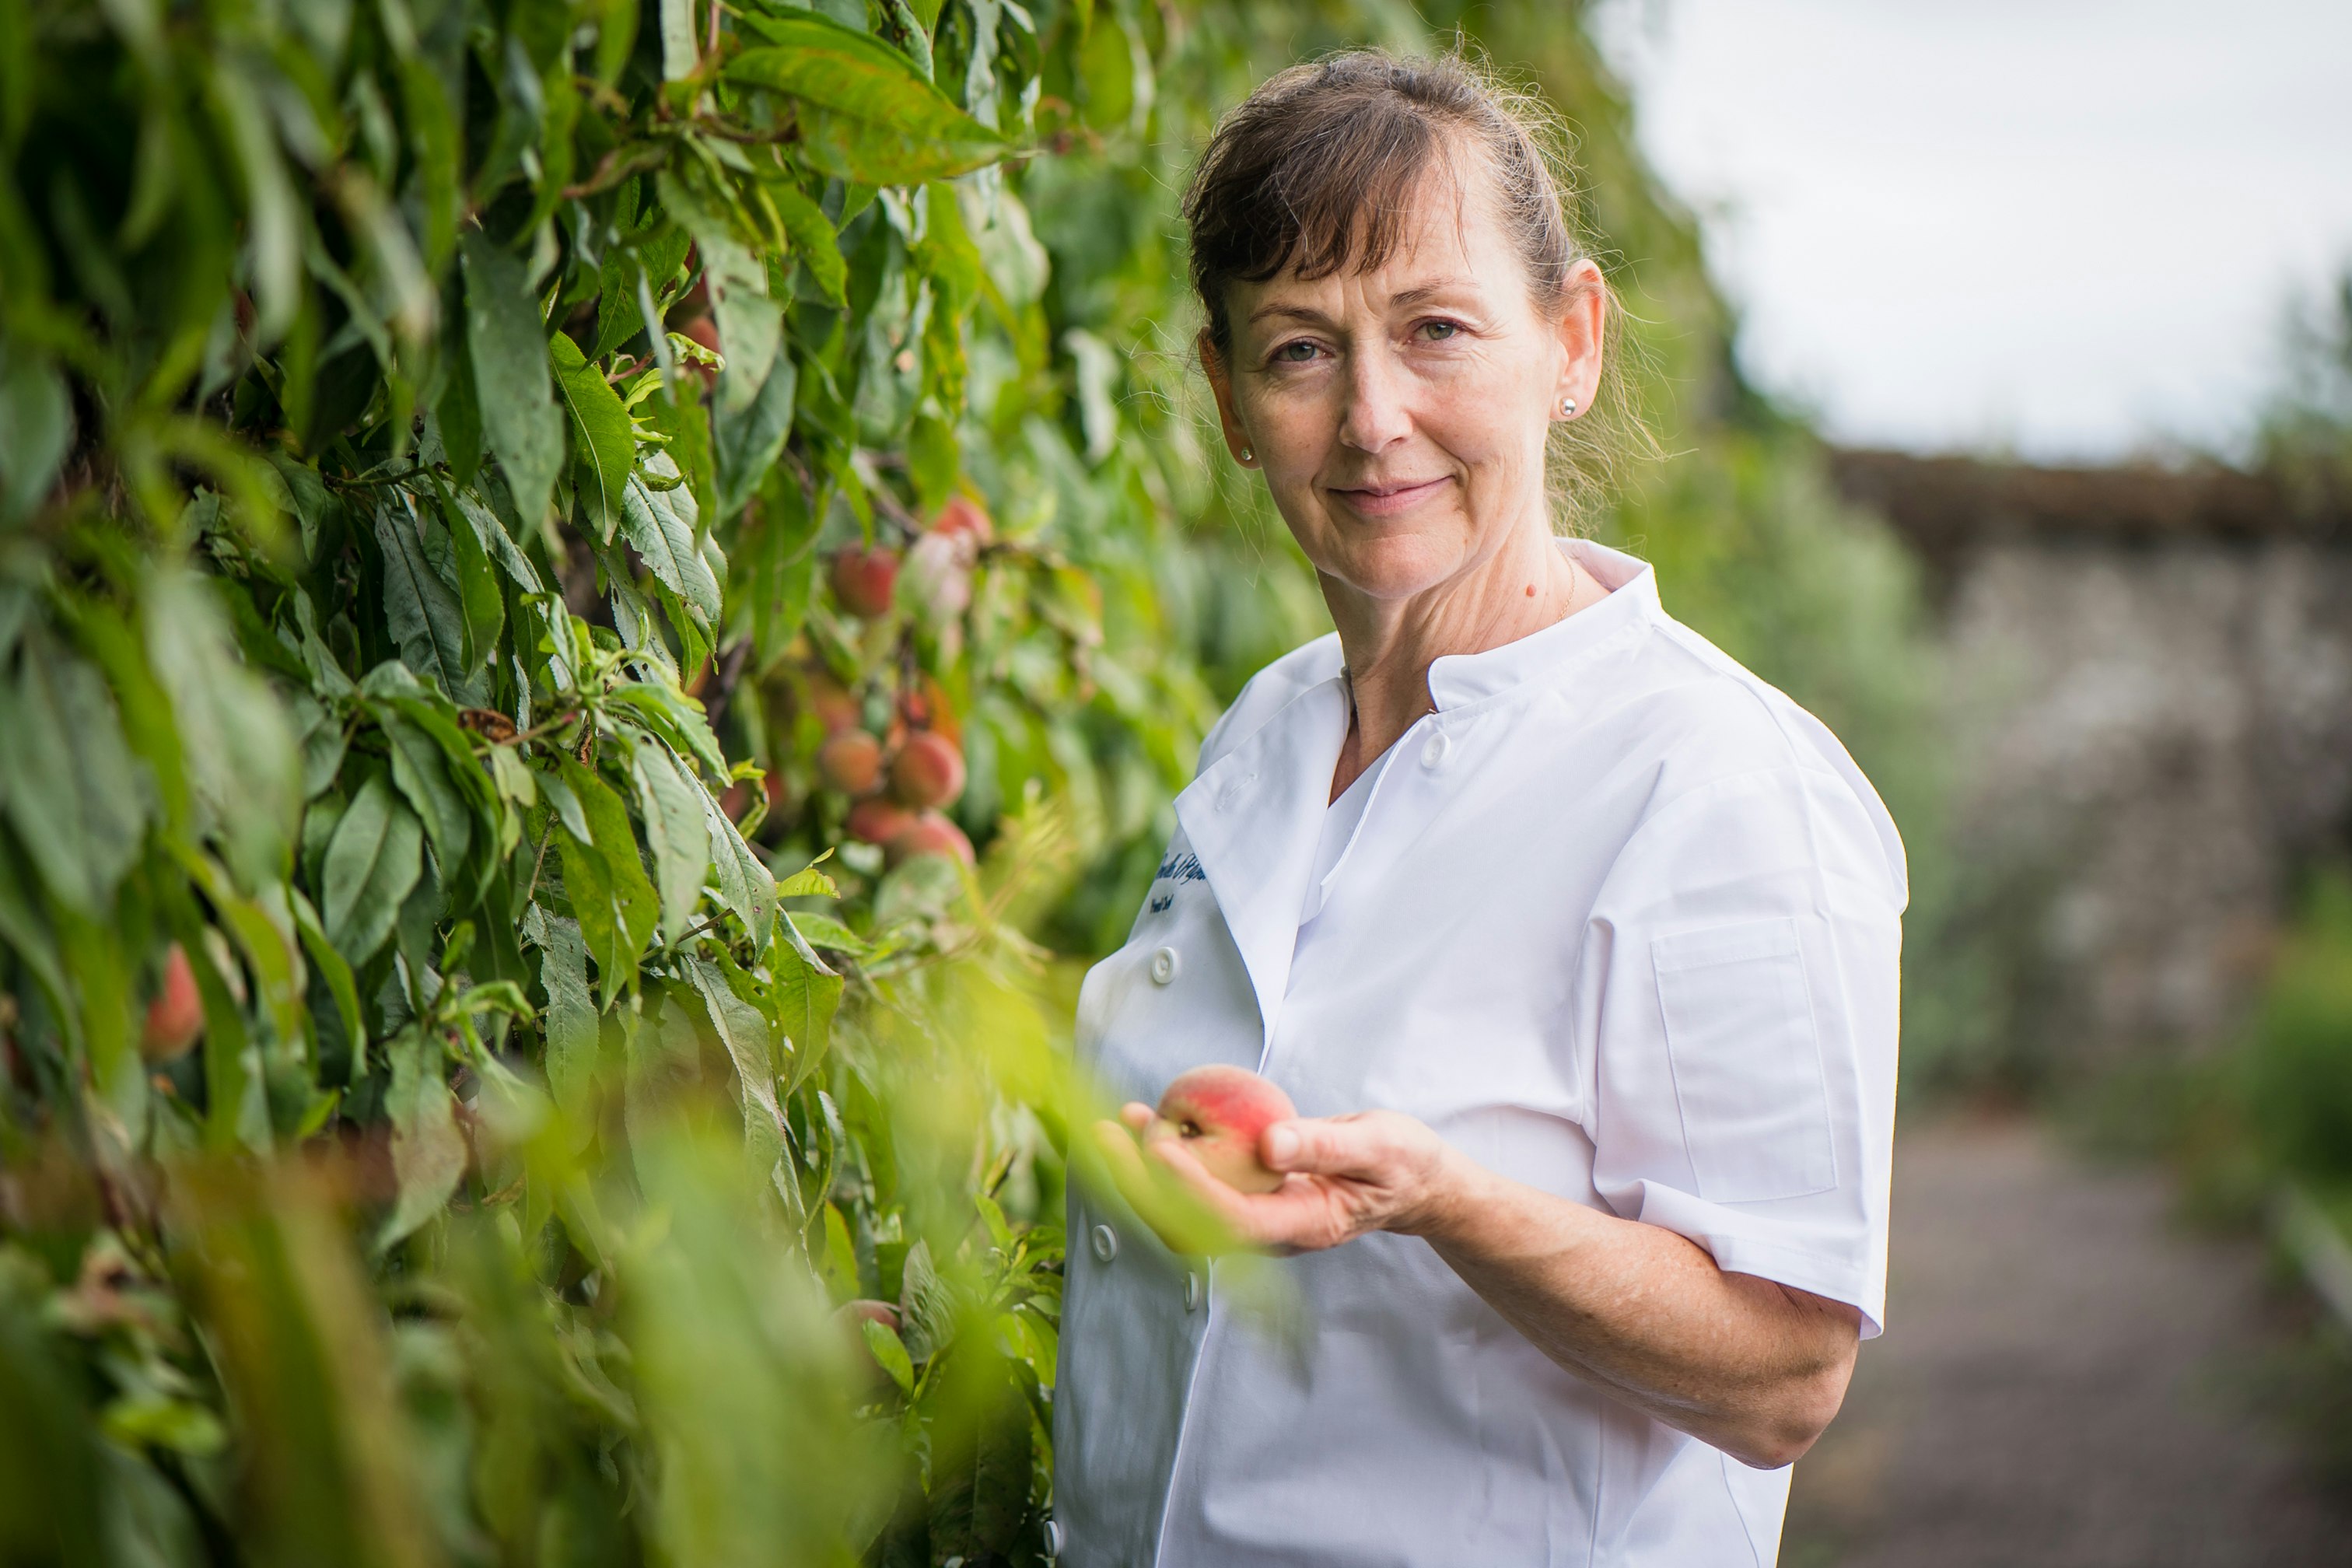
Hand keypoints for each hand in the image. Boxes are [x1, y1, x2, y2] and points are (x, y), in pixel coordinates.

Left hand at [1092, 1102, 1470, 1254]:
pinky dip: (1163, 1159)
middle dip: (1141, 1186)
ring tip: (1118, 1122)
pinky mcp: (1246, 1200)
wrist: (1409, 1182)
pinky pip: (1193, 1189)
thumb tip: (1271, 1144)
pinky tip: (1147, 1119)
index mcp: (1303, 1226)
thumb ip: (1327, 1145)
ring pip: (1182, 1211)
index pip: (1232, 1219)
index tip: (1161, 1146)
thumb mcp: (1378, 1145)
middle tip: (1108, 1135)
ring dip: (1142, 1173)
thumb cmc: (1400, 1161)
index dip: (1189, 1189)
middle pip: (1189, 1225)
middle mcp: (1269, 1233)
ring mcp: (1254, 1220)